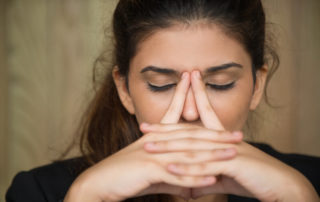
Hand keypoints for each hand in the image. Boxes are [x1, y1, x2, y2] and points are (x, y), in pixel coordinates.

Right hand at [64, 72, 240, 201]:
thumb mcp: (149, 172)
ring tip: (234, 154)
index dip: (185, 97)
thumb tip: (189, 184)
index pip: (174, 115)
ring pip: (188, 154)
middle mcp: (156, 142)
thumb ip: (169, 174)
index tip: (195, 83)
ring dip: (212, 155)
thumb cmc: (123, 176)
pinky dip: (195, 177)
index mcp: (155, 138)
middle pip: (190, 136)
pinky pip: (176, 174)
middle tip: (238, 133)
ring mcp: (153, 155)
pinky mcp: (148, 170)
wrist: (98, 184)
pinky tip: (213, 179)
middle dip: (216, 134)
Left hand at [143, 71, 318, 201]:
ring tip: (148, 145)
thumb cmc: (252, 178)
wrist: (279, 184)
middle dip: (165, 128)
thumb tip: (188, 190)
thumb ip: (205, 180)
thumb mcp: (224, 178)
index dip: (177, 116)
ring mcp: (226, 150)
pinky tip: (170, 167)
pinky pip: (205, 166)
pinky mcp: (232, 163)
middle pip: (188, 131)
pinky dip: (187, 168)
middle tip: (144, 125)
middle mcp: (221, 140)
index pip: (197, 120)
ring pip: (192, 147)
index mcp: (219, 138)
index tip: (160, 114)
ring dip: (169, 146)